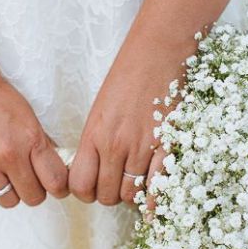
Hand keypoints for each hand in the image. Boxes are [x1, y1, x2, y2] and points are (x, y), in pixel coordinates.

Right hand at [0, 53, 68, 206]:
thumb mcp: (27, 114)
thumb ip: (41, 142)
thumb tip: (54, 166)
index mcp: (30, 139)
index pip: (56, 181)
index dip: (59, 187)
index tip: (56, 186)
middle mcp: (9, 155)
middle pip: (33, 197)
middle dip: (35, 190)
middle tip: (29, 178)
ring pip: (8, 200)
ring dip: (10, 190)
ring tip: (5, 173)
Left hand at [69, 27, 195, 207]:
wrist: (159, 52)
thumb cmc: (129, 74)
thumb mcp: (101, 108)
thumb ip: (96, 140)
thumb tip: (97, 168)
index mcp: (94, 134)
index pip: (80, 184)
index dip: (85, 192)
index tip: (93, 187)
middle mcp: (115, 145)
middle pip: (106, 195)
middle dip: (111, 195)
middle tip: (118, 184)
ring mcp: (142, 147)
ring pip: (131, 194)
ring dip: (134, 194)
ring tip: (137, 182)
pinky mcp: (168, 145)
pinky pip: (159, 186)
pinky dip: (156, 196)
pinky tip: (156, 194)